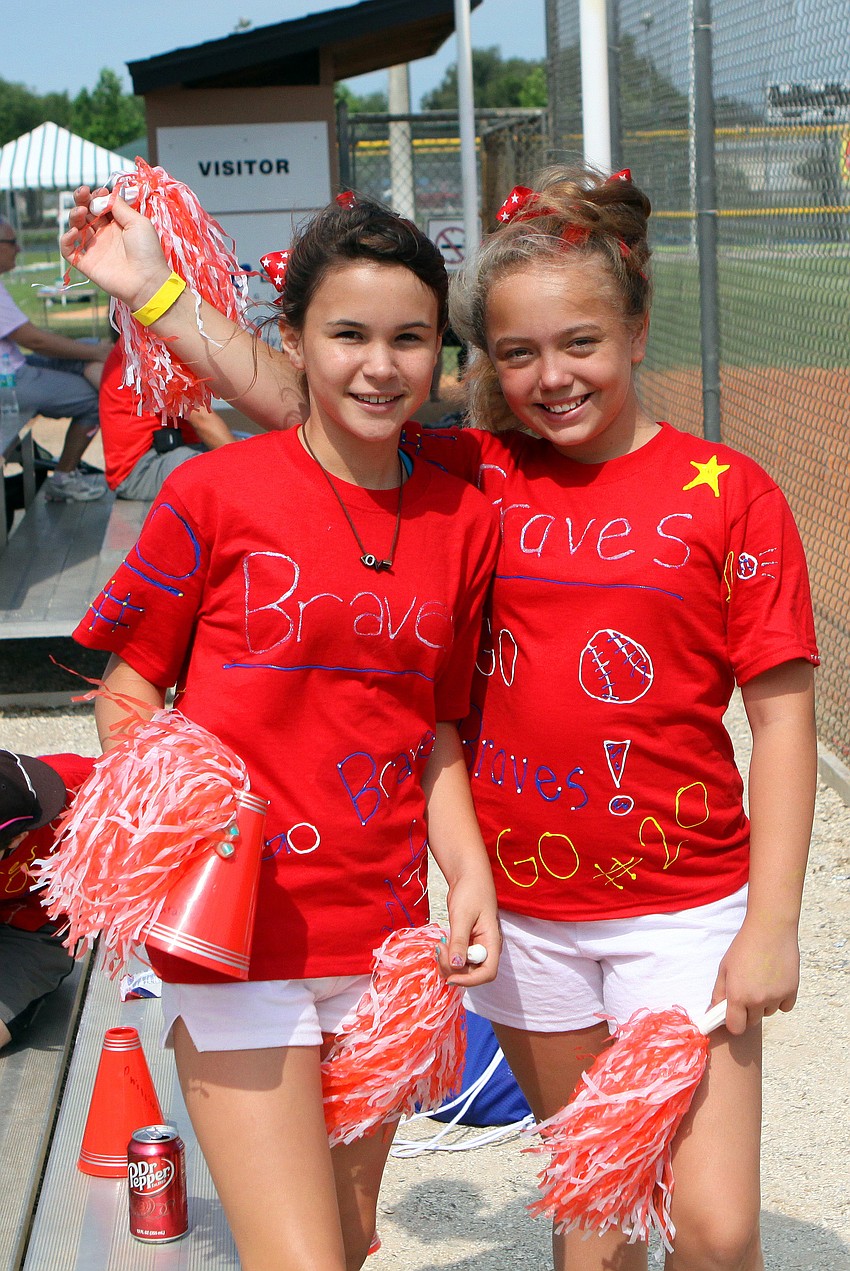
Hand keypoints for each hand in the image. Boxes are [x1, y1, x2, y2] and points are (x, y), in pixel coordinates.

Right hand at [62, 187, 170, 311]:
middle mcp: (104, 234)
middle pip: (85, 212)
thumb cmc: (147, 251)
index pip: (100, 205)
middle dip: (82, 200)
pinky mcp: (86, 263)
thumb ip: (120, 207)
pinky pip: (68, 250)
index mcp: (117, 224)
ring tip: (81, 212)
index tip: (100, 191)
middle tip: (83, 193)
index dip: (97, 196)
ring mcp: (94, 248)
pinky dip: (66, 239)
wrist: (147, 281)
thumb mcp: (138, 222)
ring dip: (74, 215)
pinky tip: (74, 232)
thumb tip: (105, 195)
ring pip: (75, 227)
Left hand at [436, 880, 500, 987]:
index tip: (450, 977)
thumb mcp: (462, 916)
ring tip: (439, 945)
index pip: (487, 973)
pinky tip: (441, 944)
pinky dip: (447, 956)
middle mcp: (486, 948)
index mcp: (492, 942)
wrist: (468, 876)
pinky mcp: (467, 943)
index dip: (470, 981)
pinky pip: (458, 958)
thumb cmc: (471, 891)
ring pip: (463, 968)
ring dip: (448, 963)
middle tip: (439, 949)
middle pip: (473, 973)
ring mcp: (476, 946)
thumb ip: (459, 942)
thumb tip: (456, 966)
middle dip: (454, 969)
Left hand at [711, 915, 800, 1034]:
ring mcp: (776, 997)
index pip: (735, 1028)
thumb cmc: (744, 947)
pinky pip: (784, 1006)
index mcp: (738, 996)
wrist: (770, 929)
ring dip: (764, 1004)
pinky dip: (780, 999)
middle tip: (747, 991)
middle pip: (752, 1021)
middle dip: (748, 1012)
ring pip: (768, 1012)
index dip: (733, 1022)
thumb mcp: (724, 968)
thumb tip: (714, 1012)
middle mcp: (757, 1000)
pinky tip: (775, 981)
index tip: (733, 1014)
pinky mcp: (792, 991)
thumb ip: (719, 993)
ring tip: (761, 981)